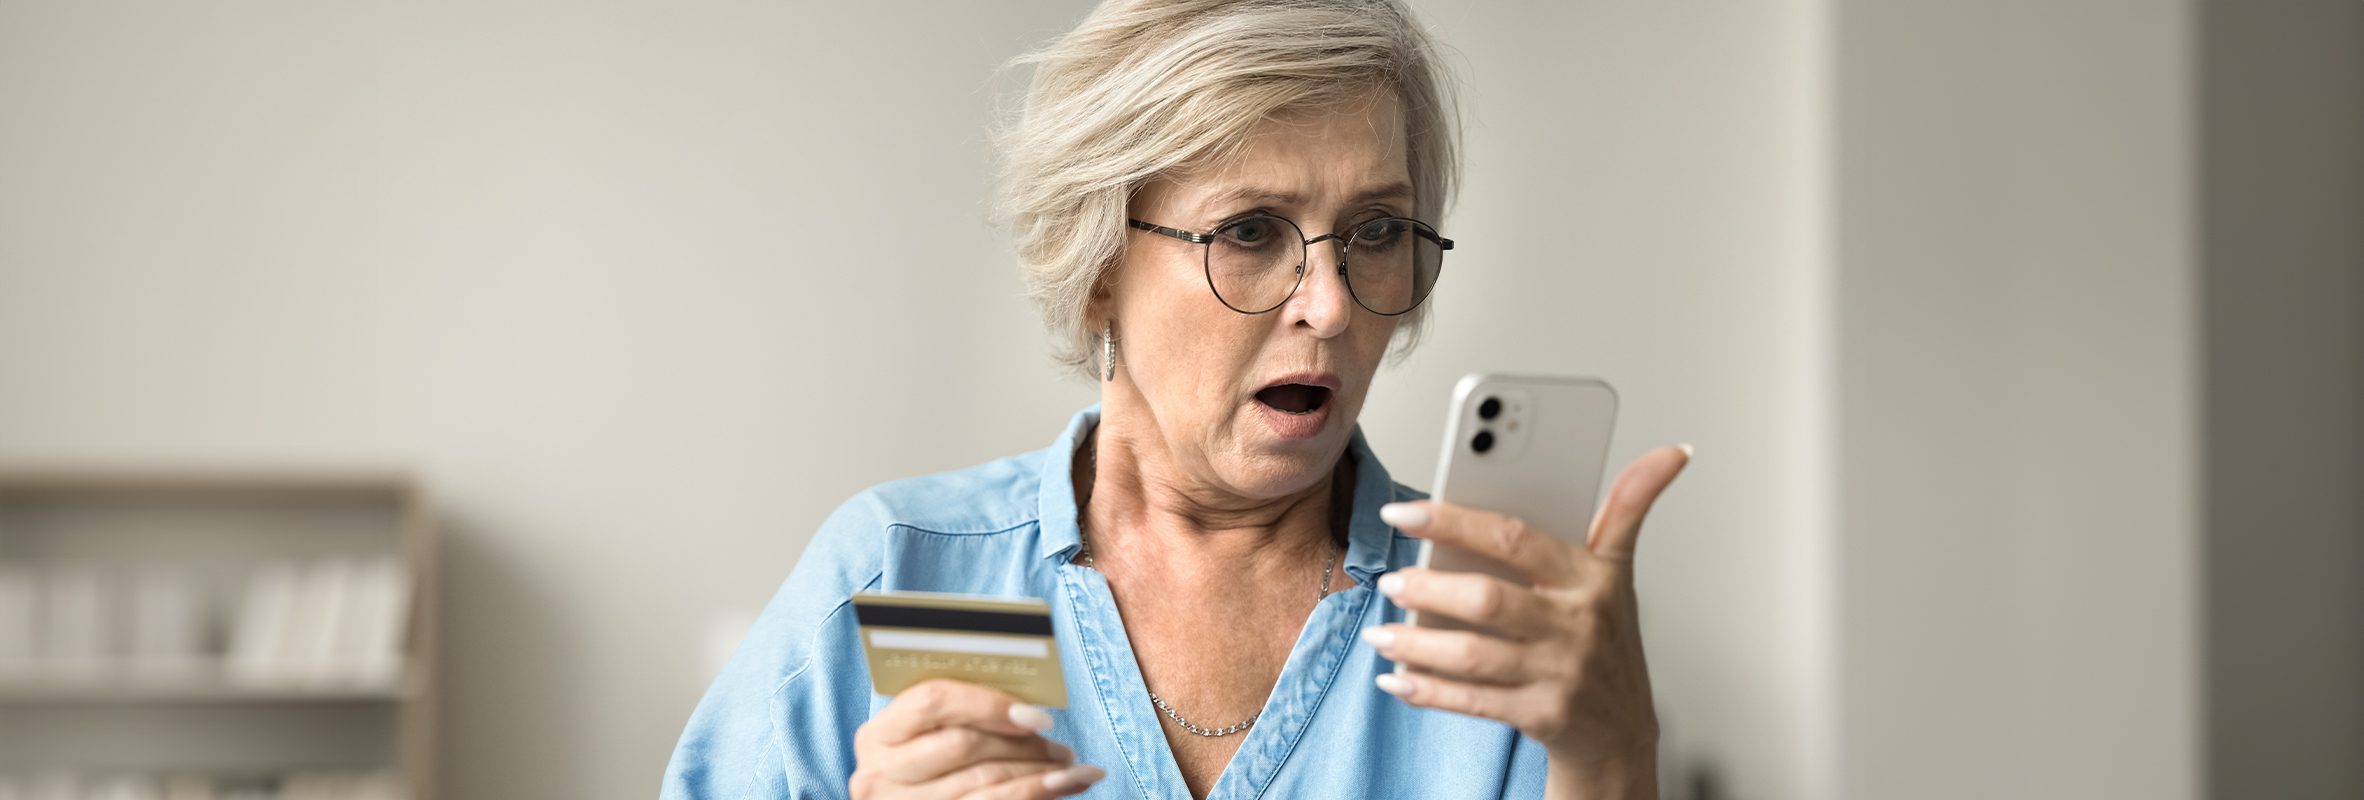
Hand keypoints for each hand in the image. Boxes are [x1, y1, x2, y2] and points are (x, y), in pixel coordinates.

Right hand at [850, 679, 1106, 799]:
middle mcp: (881, 774)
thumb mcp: (928, 736)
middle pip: (964, 745)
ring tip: (1073, 770)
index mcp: (878, 734)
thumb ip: (961, 714)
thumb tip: (1028, 705)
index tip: (1036, 716)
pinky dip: (1036, 794)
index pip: (932, 701)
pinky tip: (1064, 787)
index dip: (988, 704)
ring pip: (984, 783)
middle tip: (1063, 747)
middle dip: (1023, 744)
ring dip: (1040, 774)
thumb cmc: (927, 764)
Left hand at [1363, 445, 1689, 799]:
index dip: (1454, 521)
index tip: (1403, 512)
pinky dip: (1429, 691)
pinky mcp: (1543, 717)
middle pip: (1489, 600)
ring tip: (1380, 634)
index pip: (1514, 538)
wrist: (1622, 732)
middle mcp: (1576, 625)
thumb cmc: (1606, 640)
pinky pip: (1474, 702)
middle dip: (1429, 590)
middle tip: (1388, 581)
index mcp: (1589, 577)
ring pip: (1475, 655)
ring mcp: (1560, 674)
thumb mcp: (1619, 571)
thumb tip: (1672, 453)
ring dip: (1418, 645)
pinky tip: (1397, 679)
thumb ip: (1630, 506)